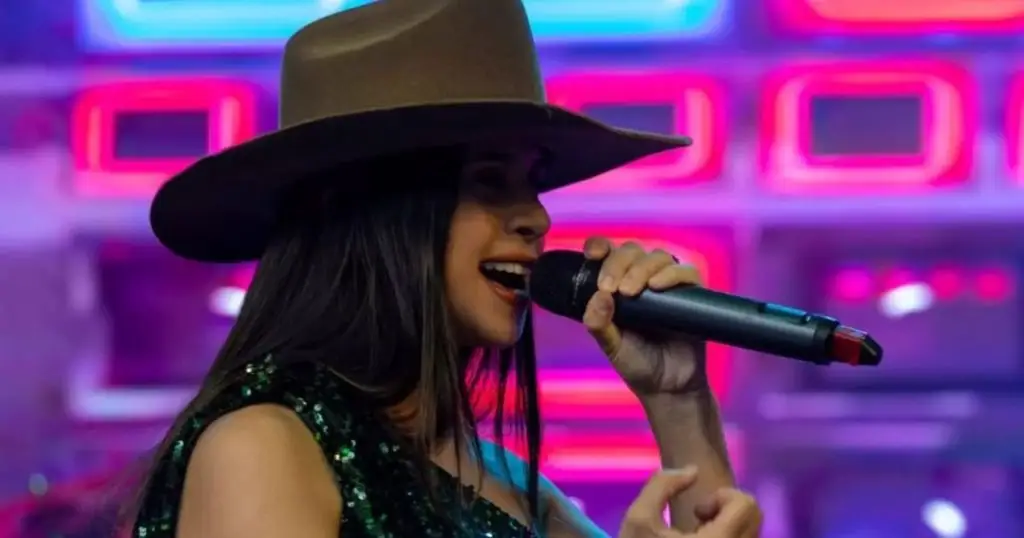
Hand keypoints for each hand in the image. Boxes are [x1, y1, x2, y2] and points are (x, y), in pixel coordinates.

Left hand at [580, 237, 707, 394]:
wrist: (669, 388)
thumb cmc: (637, 363)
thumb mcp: (610, 346)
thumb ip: (599, 324)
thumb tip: (598, 296)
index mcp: (617, 286)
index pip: (608, 253)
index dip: (599, 246)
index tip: (592, 255)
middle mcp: (642, 279)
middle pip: (631, 251)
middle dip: (618, 263)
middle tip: (610, 288)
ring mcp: (668, 285)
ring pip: (657, 257)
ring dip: (641, 269)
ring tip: (630, 292)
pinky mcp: (692, 294)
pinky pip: (687, 272)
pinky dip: (671, 274)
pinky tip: (657, 286)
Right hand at [620, 469, 760, 537]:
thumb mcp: (638, 519)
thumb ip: (662, 485)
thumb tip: (693, 471)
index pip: (746, 505)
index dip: (723, 496)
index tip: (698, 511)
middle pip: (754, 518)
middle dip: (728, 510)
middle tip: (698, 520)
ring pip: (751, 534)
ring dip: (728, 526)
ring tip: (697, 536)